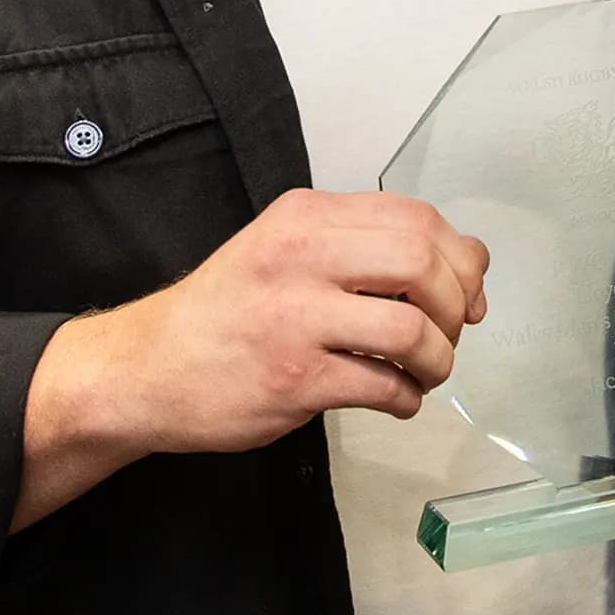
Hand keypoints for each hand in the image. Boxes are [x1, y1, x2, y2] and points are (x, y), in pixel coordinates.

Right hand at [40, 189, 488, 461]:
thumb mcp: (286, 248)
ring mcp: (295, 319)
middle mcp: (300, 257)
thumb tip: (467, 266)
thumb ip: (363, 247)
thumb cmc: (227, 310)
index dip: (460, 258)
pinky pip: (384, 387)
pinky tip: (395, 398)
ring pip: (412, 330)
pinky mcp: (294, 380)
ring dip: (438, 360)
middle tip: (449, 333)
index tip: (466, 291)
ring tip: (424, 372)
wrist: (147, 367)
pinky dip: (407, 398)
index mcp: (305, 216)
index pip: (416, 217)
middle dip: (456, 305)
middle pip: (422, 264)